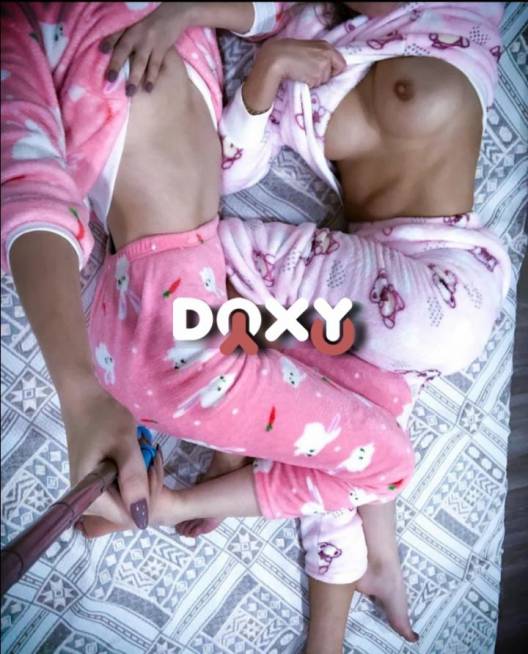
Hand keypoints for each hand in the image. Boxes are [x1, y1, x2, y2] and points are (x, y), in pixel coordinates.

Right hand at [62, 380, 149, 529]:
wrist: (85, 400)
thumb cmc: (104, 418)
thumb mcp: (124, 444)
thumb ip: (133, 479)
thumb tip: (142, 517)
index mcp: (91, 496)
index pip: (128, 517)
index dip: (148, 499)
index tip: (153, 468)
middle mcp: (88, 501)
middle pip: (130, 510)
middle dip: (148, 486)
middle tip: (152, 455)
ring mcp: (92, 493)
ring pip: (129, 499)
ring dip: (144, 479)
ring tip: (146, 452)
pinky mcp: (97, 483)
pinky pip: (123, 488)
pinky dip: (136, 474)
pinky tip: (139, 455)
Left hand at [100, 3, 195, 93]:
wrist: (174, 13)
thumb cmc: (153, 20)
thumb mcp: (137, 23)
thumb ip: (128, 34)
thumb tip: (113, 50)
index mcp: (129, 27)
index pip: (115, 35)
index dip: (108, 43)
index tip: (101, 51)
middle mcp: (137, 34)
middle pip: (123, 50)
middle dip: (116, 65)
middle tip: (110, 80)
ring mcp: (149, 42)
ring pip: (139, 62)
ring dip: (134, 78)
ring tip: (130, 92)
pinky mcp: (161, 48)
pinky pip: (155, 66)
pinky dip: (151, 78)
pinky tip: (148, 88)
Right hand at [242, 38, 345, 113]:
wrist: (277, 58)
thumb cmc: (287, 51)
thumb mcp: (307, 48)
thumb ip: (317, 55)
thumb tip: (322, 67)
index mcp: (326, 46)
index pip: (341, 63)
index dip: (333, 70)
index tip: (323, 72)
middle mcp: (327, 54)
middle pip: (332, 74)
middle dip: (323, 76)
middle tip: (308, 71)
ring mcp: (323, 66)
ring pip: (323, 81)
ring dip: (314, 81)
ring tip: (302, 73)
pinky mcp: (317, 77)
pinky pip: (315, 85)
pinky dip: (309, 84)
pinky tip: (300, 77)